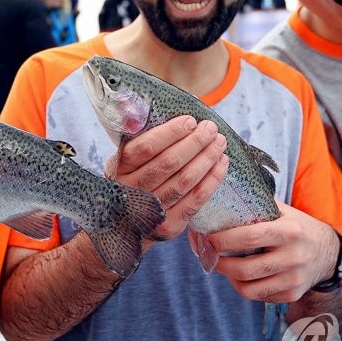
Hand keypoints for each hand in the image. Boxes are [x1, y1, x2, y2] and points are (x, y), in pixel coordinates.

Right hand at [104, 115, 228, 247]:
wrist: (124, 226)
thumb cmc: (133, 181)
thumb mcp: (125, 161)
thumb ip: (142, 139)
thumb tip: (173, 114)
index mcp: (119, 169)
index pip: (146, 147)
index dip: (171, 133)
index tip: (190, 121)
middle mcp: (132, 190)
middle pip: (169, 163)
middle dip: (195, 143)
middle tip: (211, 128)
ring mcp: (150, 211)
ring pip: (184, 181)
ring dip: (206, 159)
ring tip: (219, 142)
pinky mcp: (168, 226)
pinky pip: (195, 200)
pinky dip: (211, 180)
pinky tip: (221, 164)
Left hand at [202, 202, 337, 303]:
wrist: (327, 252)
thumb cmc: (296, 227)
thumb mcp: (283, 212)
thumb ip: (257, 206)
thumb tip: (220, 198)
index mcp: (290, 231)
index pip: (249, 237)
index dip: (223, 240)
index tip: (207, 237)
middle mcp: (293, 257)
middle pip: (244, 268)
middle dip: (219, 263)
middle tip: (208, 254)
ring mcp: (293, 279)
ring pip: (248, 288)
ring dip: (228, 278)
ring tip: (221, 265)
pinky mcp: (292, 294)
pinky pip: (258, 296)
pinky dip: (243, 287)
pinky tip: (240, 275)